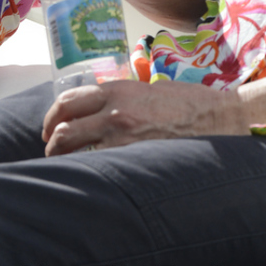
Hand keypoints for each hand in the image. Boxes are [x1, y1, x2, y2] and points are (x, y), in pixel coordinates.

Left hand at [42, 78, 249, 154]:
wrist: (216, 118)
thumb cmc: (187, 102)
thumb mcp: (148, 89)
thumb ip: (122, 98)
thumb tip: (101, 111)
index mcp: (118, 89)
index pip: (68, 101)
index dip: (52, 117)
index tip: (49, 128)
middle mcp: (114, 111)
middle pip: (63, 127)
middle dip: (51, 142)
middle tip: (50, 150)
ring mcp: (122, 137)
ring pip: (73, 149)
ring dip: (64, 158)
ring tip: (65, 166)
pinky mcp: (133, 158)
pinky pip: (97, 166)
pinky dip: (87, 171)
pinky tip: (89, 177)